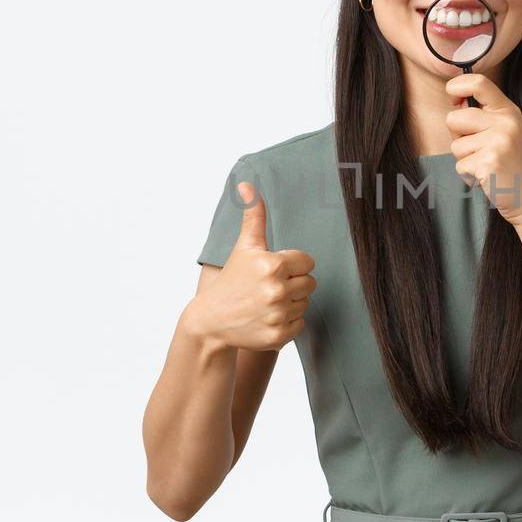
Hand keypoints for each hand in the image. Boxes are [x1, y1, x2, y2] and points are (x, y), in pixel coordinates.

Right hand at [185, 182, 316, 351]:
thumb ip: (253, 216)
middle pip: (310, 283)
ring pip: (305, 303)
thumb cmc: (232, 279)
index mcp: (273, 265)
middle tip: (270, 286)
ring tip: (267, 302)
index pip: (308, 262)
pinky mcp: (278, 336)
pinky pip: (300, 324)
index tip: (274, 270)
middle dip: (294, 283)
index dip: (293, 265)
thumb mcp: (244, 247)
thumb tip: (247, 185)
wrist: (211, 320)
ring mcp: (277, 315)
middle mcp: (276, 291)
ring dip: (291, 303)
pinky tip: (268, 317)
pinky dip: (288, 322)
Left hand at [444, 73, 521, 227]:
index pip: (479, 83)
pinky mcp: (488, 162)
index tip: (452, 95)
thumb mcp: (506, 132)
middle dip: (458, 137)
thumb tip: (455, 104)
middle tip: (479, 150)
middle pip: (454, 118)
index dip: (457, 84)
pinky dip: (469, 175)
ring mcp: (498, 142)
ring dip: (465, 159)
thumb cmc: (512, 165)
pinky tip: (487, 177)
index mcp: (508, 111)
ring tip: (487, 165)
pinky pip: (460, 166)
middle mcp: (505, 123)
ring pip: (455, 146)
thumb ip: (483, 116)